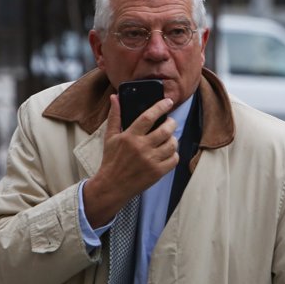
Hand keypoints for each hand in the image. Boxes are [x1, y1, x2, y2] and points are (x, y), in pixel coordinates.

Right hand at [83, 94, 177, 227]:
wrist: (112, 185)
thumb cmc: (111, 160)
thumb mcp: (110, 137)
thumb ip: (115, 116)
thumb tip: (115, 98)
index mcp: (130, 136)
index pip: (148, 117)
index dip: (160, 107)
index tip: (168, 101)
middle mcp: (141, 148)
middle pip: (165, 130)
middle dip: (171, 123)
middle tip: (170, 122)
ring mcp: (151, 161)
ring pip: (172, 144)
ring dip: (173, 139)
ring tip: (168, 138)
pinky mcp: (157, 172)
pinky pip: (174, 159)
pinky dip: (174, 154)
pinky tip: (168, 152)